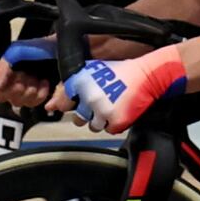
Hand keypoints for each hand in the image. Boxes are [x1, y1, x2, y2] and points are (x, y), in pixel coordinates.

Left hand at [53, 47, 190, 130]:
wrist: (147, 76)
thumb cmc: (122, 72)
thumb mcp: (93, 71)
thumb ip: (72, 87)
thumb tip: (52, 106)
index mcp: (81, 82)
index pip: (63, 101)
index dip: (68, 104)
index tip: (75, 103)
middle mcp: (89, 97)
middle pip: (78, 118)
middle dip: (87, 113)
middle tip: (100, 103)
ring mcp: (103, 111)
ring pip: (93, 126)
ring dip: (100, 120)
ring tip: (111, 106)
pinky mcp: (116, 121)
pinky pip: (108, 129)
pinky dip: (114, 123)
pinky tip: (120, 110)